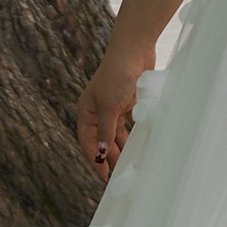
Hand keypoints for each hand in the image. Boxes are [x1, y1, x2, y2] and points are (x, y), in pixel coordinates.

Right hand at [76, 44, 147, 178]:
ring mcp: (114, 106)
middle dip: (109, 156)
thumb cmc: (117, 76)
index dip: (95, 159)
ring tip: (129, 163)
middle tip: (119, 174)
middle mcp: (98, 110)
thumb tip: (101, 155)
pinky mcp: (128, 102)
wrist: (134, 50)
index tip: (104, 176)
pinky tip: (139, 144)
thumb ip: (106, 132)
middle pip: (102, 139)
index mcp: (87, 111)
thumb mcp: (110, 107)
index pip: (88, 141)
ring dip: (122, 147)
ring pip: (116, 133)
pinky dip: (133, 134)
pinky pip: (129, 124)